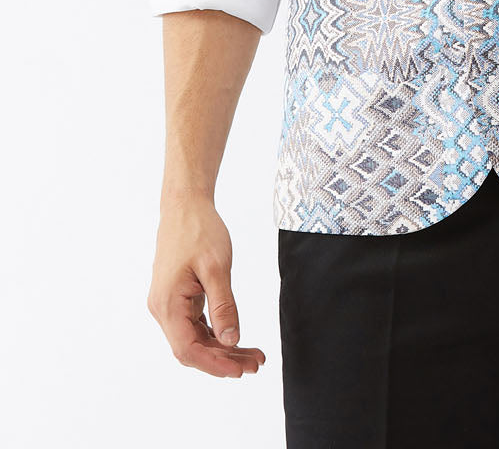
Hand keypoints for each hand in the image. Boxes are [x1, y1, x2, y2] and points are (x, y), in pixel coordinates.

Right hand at [147, 194, 264, 377]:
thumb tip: (231, 339)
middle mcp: (163, 309)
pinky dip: (216, 333)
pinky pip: (196, 325)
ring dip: (223, 349)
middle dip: (224, 359)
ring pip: (196, 338)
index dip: (214, 364)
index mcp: (168, 304)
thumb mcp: (216, 267)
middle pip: (193, 348)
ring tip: (253, 355)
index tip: (240, 370)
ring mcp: (169, 305)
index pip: (188, 349)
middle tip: (256, 363)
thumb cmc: (199, 230)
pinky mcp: (178, 298)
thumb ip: (223, 305)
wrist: (185, 205)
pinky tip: (237, 338)